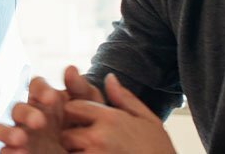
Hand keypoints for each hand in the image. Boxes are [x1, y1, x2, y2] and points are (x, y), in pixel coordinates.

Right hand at [0, 66, 104, 153]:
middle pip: (17, 108)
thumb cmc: (84, 125)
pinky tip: (20, 152)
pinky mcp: (16, 151)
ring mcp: (20, 134)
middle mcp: (28, 114)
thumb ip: (80, 88)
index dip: (40, 90)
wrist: (85, 150)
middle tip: (39, 122)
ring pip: (2, 128)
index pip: (35, 86)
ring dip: (8, 132)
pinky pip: (5, 150)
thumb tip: (71, 68)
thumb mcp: (89, 107)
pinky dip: (8, 151)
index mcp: (44, 99)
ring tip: (20, 139)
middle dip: (26, 113)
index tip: (52, 98)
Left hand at [59, 74, 174, 153]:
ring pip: (68, 151)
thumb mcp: (148, 121)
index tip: (84, 125)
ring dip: (76, 153)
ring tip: (99, 153)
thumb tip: (109, 77)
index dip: (76, 116)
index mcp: (110, 118)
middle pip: (65, 132)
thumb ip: (125, 99)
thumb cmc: (159, 152)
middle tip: (91, 146)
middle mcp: (99, 136)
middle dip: (72, 139)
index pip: (72, 107)